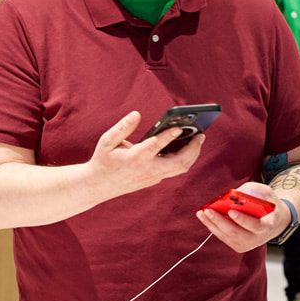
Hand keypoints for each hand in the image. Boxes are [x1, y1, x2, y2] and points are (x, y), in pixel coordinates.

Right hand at [87, 111, 204, 195]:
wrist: (98, 186)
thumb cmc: (104, 160)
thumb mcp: (107, 140)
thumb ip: (122, 127)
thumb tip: (136, 114)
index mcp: (135, 158)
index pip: (156, 146)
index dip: (168, 136)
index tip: (179, 127)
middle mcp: (148, 169)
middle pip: (179, 163)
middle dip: (193, 149)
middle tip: (201, 134)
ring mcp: (153, 176)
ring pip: (180, 168)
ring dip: (192, 154)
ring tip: (198, 139)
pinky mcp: (155, 179)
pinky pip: (175, 169)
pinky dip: (184, 158)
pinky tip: (187, 147)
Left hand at [196, 182, 289, 252]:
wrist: (273, 223)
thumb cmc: (268, 205)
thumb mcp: (266, 193)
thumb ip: (253, 191)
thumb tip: (234, 194)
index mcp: (267, 226)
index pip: (255, 225)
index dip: (243, 219)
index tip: (231, 211)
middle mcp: (256, 239)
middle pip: (235, 232)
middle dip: (220, 221)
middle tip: (208, 210)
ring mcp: (246, 244)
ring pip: (226, 235)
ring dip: (212, 223)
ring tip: (201, 212)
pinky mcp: (237, 246)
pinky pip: (223, 236)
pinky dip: (212, 226)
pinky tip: (204, 217)